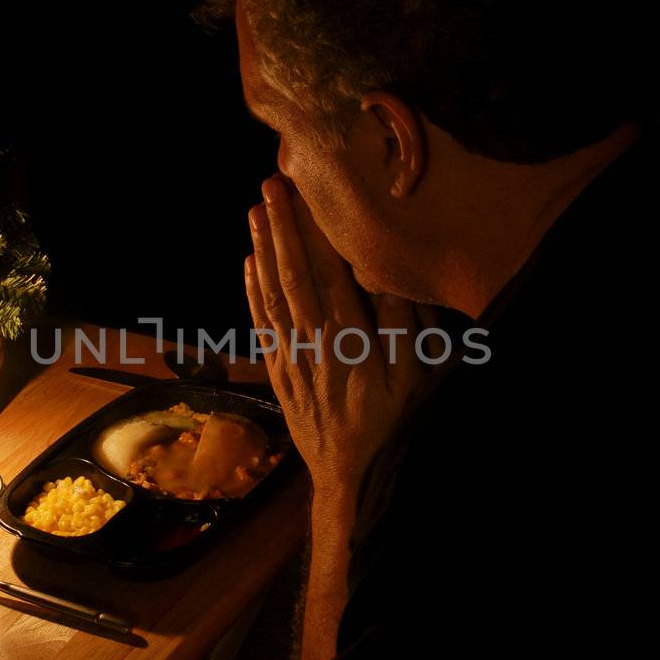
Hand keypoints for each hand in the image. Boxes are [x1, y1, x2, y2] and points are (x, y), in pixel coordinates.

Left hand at [245, 175, 436, 495]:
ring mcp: (290, 356)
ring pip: (271, 293)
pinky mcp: (278, 370)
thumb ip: (400, 326)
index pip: (327, 273)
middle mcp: (312, 343)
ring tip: (256, 210)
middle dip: (281, 228)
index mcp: (348, 340)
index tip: (307, 194)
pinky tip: (248, 262)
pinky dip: (252, 289)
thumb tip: (383, 275)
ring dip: (262, 249)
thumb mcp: (410, 377)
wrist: (348, 473)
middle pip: (292, 274)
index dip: (314, 232)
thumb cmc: (389, 422)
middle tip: (271, 185)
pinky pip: (261, 322)